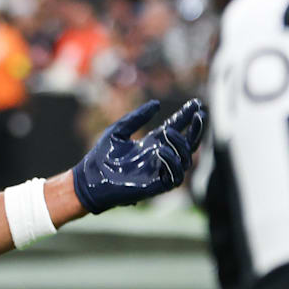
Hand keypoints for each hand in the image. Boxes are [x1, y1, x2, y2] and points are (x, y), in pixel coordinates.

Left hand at [72, 98, 206, 213]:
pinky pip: (174, 177)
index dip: (186, 117)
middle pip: (187, 144)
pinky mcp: (156, 185)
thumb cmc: (100, 156)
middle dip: (196, 130)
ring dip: (181, 145)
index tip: (196, 103)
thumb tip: (156, 103)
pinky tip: (161, 150)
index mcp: (152, 143)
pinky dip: (172, 163)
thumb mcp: (118, 131)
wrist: (88, 180)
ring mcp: (159, 171)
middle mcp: (159, 157)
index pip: (175, 128)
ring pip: (185, 160)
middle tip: (199, 115)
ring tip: (168, 132)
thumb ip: (136, 117)